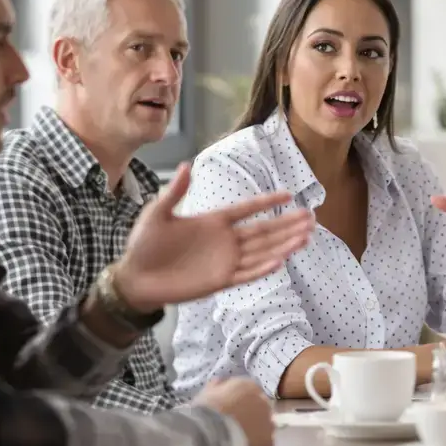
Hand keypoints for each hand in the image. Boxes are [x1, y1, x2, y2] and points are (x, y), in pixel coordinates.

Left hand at [113, 163, 313, 311]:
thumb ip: (175, 191)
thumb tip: (187, 165)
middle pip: (263, 231)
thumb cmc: (144, 243)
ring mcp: (224, 261)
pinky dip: (263, 267)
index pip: (247, 209)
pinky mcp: (220, 281)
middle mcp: (224, 241)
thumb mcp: (158, 213)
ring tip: (306, 236)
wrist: (135, 277)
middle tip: (311, 217)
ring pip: (261, 251)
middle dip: (286, 224)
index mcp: (213, 221)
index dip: (267, 202)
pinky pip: (246, 274)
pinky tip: (281, 259)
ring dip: (283, 244)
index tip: (289, 195)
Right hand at [193, 378, 274, 445]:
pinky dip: (258, 444)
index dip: (242, 399)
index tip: (232, 407)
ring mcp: (268, 422)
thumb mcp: (207, 392)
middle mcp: (263, 401)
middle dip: (251, 412)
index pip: (250, 390)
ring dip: (257, 428)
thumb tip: (219, 383)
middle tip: (237, 422)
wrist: (211, 433)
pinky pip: (265, 442)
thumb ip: (217, 386)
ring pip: (266, 424)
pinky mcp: (268, 441)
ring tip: (242, 437)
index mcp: (248, 386)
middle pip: (261, 406)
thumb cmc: (207, 410)